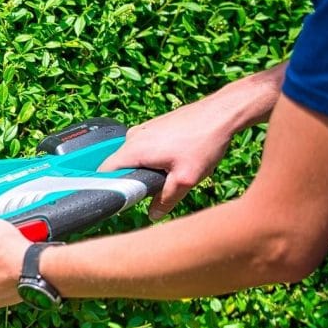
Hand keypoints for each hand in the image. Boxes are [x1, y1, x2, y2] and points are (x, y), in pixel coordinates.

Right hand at [98, 101, 232, 219]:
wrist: (222, 113)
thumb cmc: (204, 141)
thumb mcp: (185, 178)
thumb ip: (166, 199)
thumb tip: (154, 214)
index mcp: (134, 149)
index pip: (104, 172)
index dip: (109, 187)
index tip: (122, 198)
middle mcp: (133, 136)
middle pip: (120, 165)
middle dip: (133, 179)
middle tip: (154, 189)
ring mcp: (144, 129)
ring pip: (134, 156)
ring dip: (145, 168)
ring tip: (169, 172)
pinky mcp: (154, 125)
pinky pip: (144, 147)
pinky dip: (153, 157)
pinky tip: (175, 160)